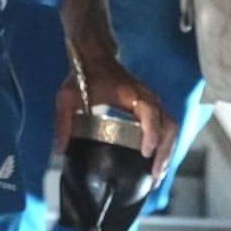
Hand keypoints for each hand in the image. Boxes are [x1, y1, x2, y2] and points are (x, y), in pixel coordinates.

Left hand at [54, 44, 178, 185]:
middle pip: (168, 123)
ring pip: (171, 126)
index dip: (151, 133)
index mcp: (130, 93)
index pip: (150, 112)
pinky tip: (156, 162)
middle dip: (164, 151)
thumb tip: (60, 150)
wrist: (95, 56)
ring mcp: (151, 100)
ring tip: (157, 174)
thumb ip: (63, 121)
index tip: (146, 153)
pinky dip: (165, 144)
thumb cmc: (83, 75)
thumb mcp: (67, 96)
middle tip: (154, 175)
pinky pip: (166, 125)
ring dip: (168, 150)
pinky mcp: (151, 105)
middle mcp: (146, 96)